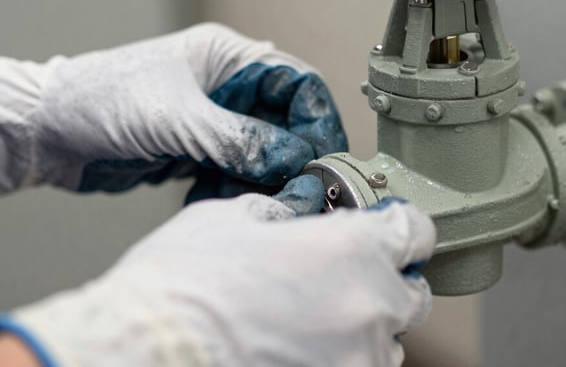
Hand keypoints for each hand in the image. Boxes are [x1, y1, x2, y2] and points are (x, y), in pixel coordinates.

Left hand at [0, 23, 346, 203]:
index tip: (324, 157)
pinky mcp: (197, 149)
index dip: (316, 118)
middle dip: (295, 153)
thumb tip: (293, 157)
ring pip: (263, 150)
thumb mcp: (175, 118)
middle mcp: (226, 86)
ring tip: (262, 199)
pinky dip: (238, 188)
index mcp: (227, 57)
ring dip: (266, 176)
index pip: (296, 82)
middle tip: (302, 188)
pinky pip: (235, 171)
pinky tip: (225, 201)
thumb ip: (237, 139)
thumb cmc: (99, 100)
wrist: (47, 132)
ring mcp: (213, 119)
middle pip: (285, 120)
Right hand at [0, 193, 435, 366]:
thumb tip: (294, 216)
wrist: (149, 351)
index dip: (399, 224)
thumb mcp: (232, 217)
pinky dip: (342, 359)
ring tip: (312, 320)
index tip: (385, 228)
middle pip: (413, 292)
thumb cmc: (185, 283)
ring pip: (389, 342)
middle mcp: (370, 307)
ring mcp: (357, 361)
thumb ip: (281, 214)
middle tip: (340, 276)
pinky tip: (301, 349)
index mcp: (352, 249)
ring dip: (365, 327)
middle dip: (385, 280)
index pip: (416, 230)